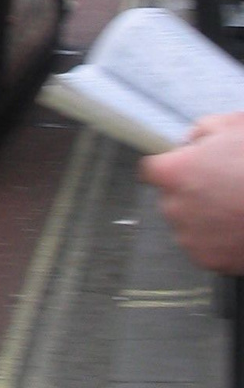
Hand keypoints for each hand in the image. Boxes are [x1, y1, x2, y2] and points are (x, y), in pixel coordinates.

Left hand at [141, 113, 243, 272]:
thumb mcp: (233, 126)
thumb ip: (203, 131)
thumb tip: (193, 141)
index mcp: (173, 172)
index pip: (152, 169)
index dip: (172, 166)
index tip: (187, 167)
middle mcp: (174, 207)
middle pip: (171, 198)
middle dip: (190, 192)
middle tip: (222, 186)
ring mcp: (191, 237)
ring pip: (188, 224)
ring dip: (204, 217)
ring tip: (235, 208)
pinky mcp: (208, 261)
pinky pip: (205, 247)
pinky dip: (218, 240)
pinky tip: (239, 227)